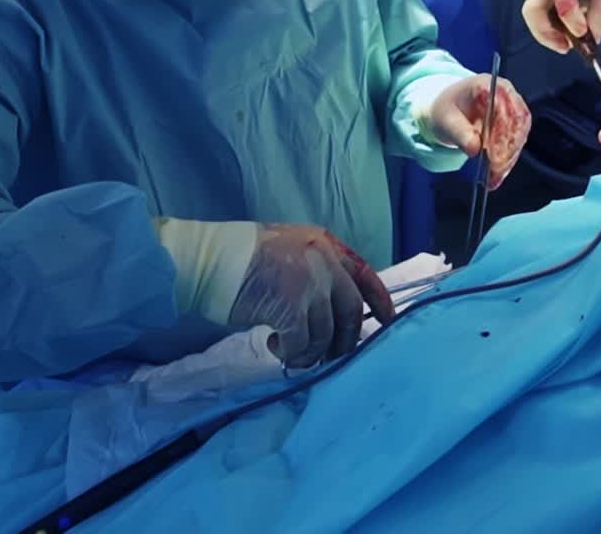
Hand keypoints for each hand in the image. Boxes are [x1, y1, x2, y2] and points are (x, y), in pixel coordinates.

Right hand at [228, 224, 395, 367]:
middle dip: (346, 340)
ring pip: (327, 332)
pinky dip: (292, 353)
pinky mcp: (290, 307)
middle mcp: (324, 261)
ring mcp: (309, 283)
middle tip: (331, 355)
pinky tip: (275, 346)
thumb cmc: (246, 258)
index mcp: (326, 245)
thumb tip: (334, 309)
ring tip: (293, 352)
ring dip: (313, 352)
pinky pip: (302, 343)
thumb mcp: (293, 251)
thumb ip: (318, 271)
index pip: (364, 274)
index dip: (380, 301)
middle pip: (351, 310)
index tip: (387, 322)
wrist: (212, 259)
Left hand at [425, 75, 530, 189]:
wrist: (450, 108)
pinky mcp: (514, 124)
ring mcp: (513, 108)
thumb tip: (474, 148)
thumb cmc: (448, 109)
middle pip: (517, 121)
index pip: (503, 107)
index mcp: (487, 85)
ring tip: (495, 177)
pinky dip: (508, 159)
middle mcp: (505, 94)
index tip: (494, 156)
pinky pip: (516, 142)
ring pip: (520, 134)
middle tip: (495, 171)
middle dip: (507, 150)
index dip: (502, 132)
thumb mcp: (446, 120)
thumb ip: (460, 132)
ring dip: (509, 158)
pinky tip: (498, 174)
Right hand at [522, 0, 600, 52]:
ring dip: (546, 37)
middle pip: (533, 8)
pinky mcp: (538, 3)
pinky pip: (536, 22)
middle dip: (546, 32)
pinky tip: (563, 41)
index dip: (569, 14)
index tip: (583, 32)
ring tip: (566, 46)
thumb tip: (592, 40)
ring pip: (531, 18)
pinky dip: (548, 35)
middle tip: (566, 47)